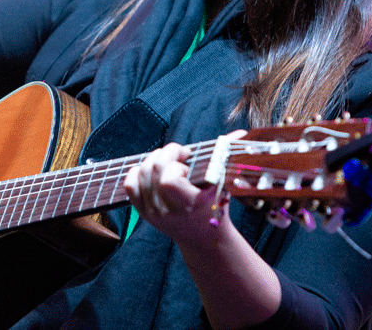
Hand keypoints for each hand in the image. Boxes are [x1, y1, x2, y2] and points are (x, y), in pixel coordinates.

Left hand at [123, 130, 246, 245]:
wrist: (202, 237)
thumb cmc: (215, 204)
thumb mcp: (222, 183)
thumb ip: (227, 156)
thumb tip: (241, 133)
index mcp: (190, 204)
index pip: (168, 180)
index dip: (175, 163)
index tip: (188, 158)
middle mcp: (168, 211)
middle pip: (153, 170)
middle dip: (166, 153)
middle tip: (179, 154)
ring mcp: (153, 213)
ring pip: (140, 174)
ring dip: (153, 159)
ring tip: (168, 161)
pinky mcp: (143, 213)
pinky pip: (129, 184)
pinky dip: (137, 171)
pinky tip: (152, 169)